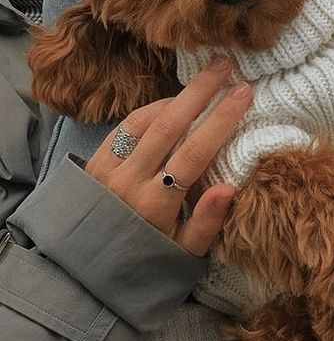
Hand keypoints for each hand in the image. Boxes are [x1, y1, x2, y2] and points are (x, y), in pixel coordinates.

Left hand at [85, 56, 251, 255]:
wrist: (82, 276)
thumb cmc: (144, 263)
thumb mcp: (182, 255)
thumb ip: (206, 223)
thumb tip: (229, 186)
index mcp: (156, 206)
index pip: (194, 152)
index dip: (221, 119)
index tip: (244, 92)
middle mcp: (129, 182)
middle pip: (168, 125)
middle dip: (200, 91)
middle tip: (225, 64)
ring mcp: (107, 170)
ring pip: (144, 120)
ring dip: (175, 97)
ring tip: (203, 80)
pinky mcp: (94, 163)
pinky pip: (124, 126)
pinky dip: (150, 109)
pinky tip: (170, 102)